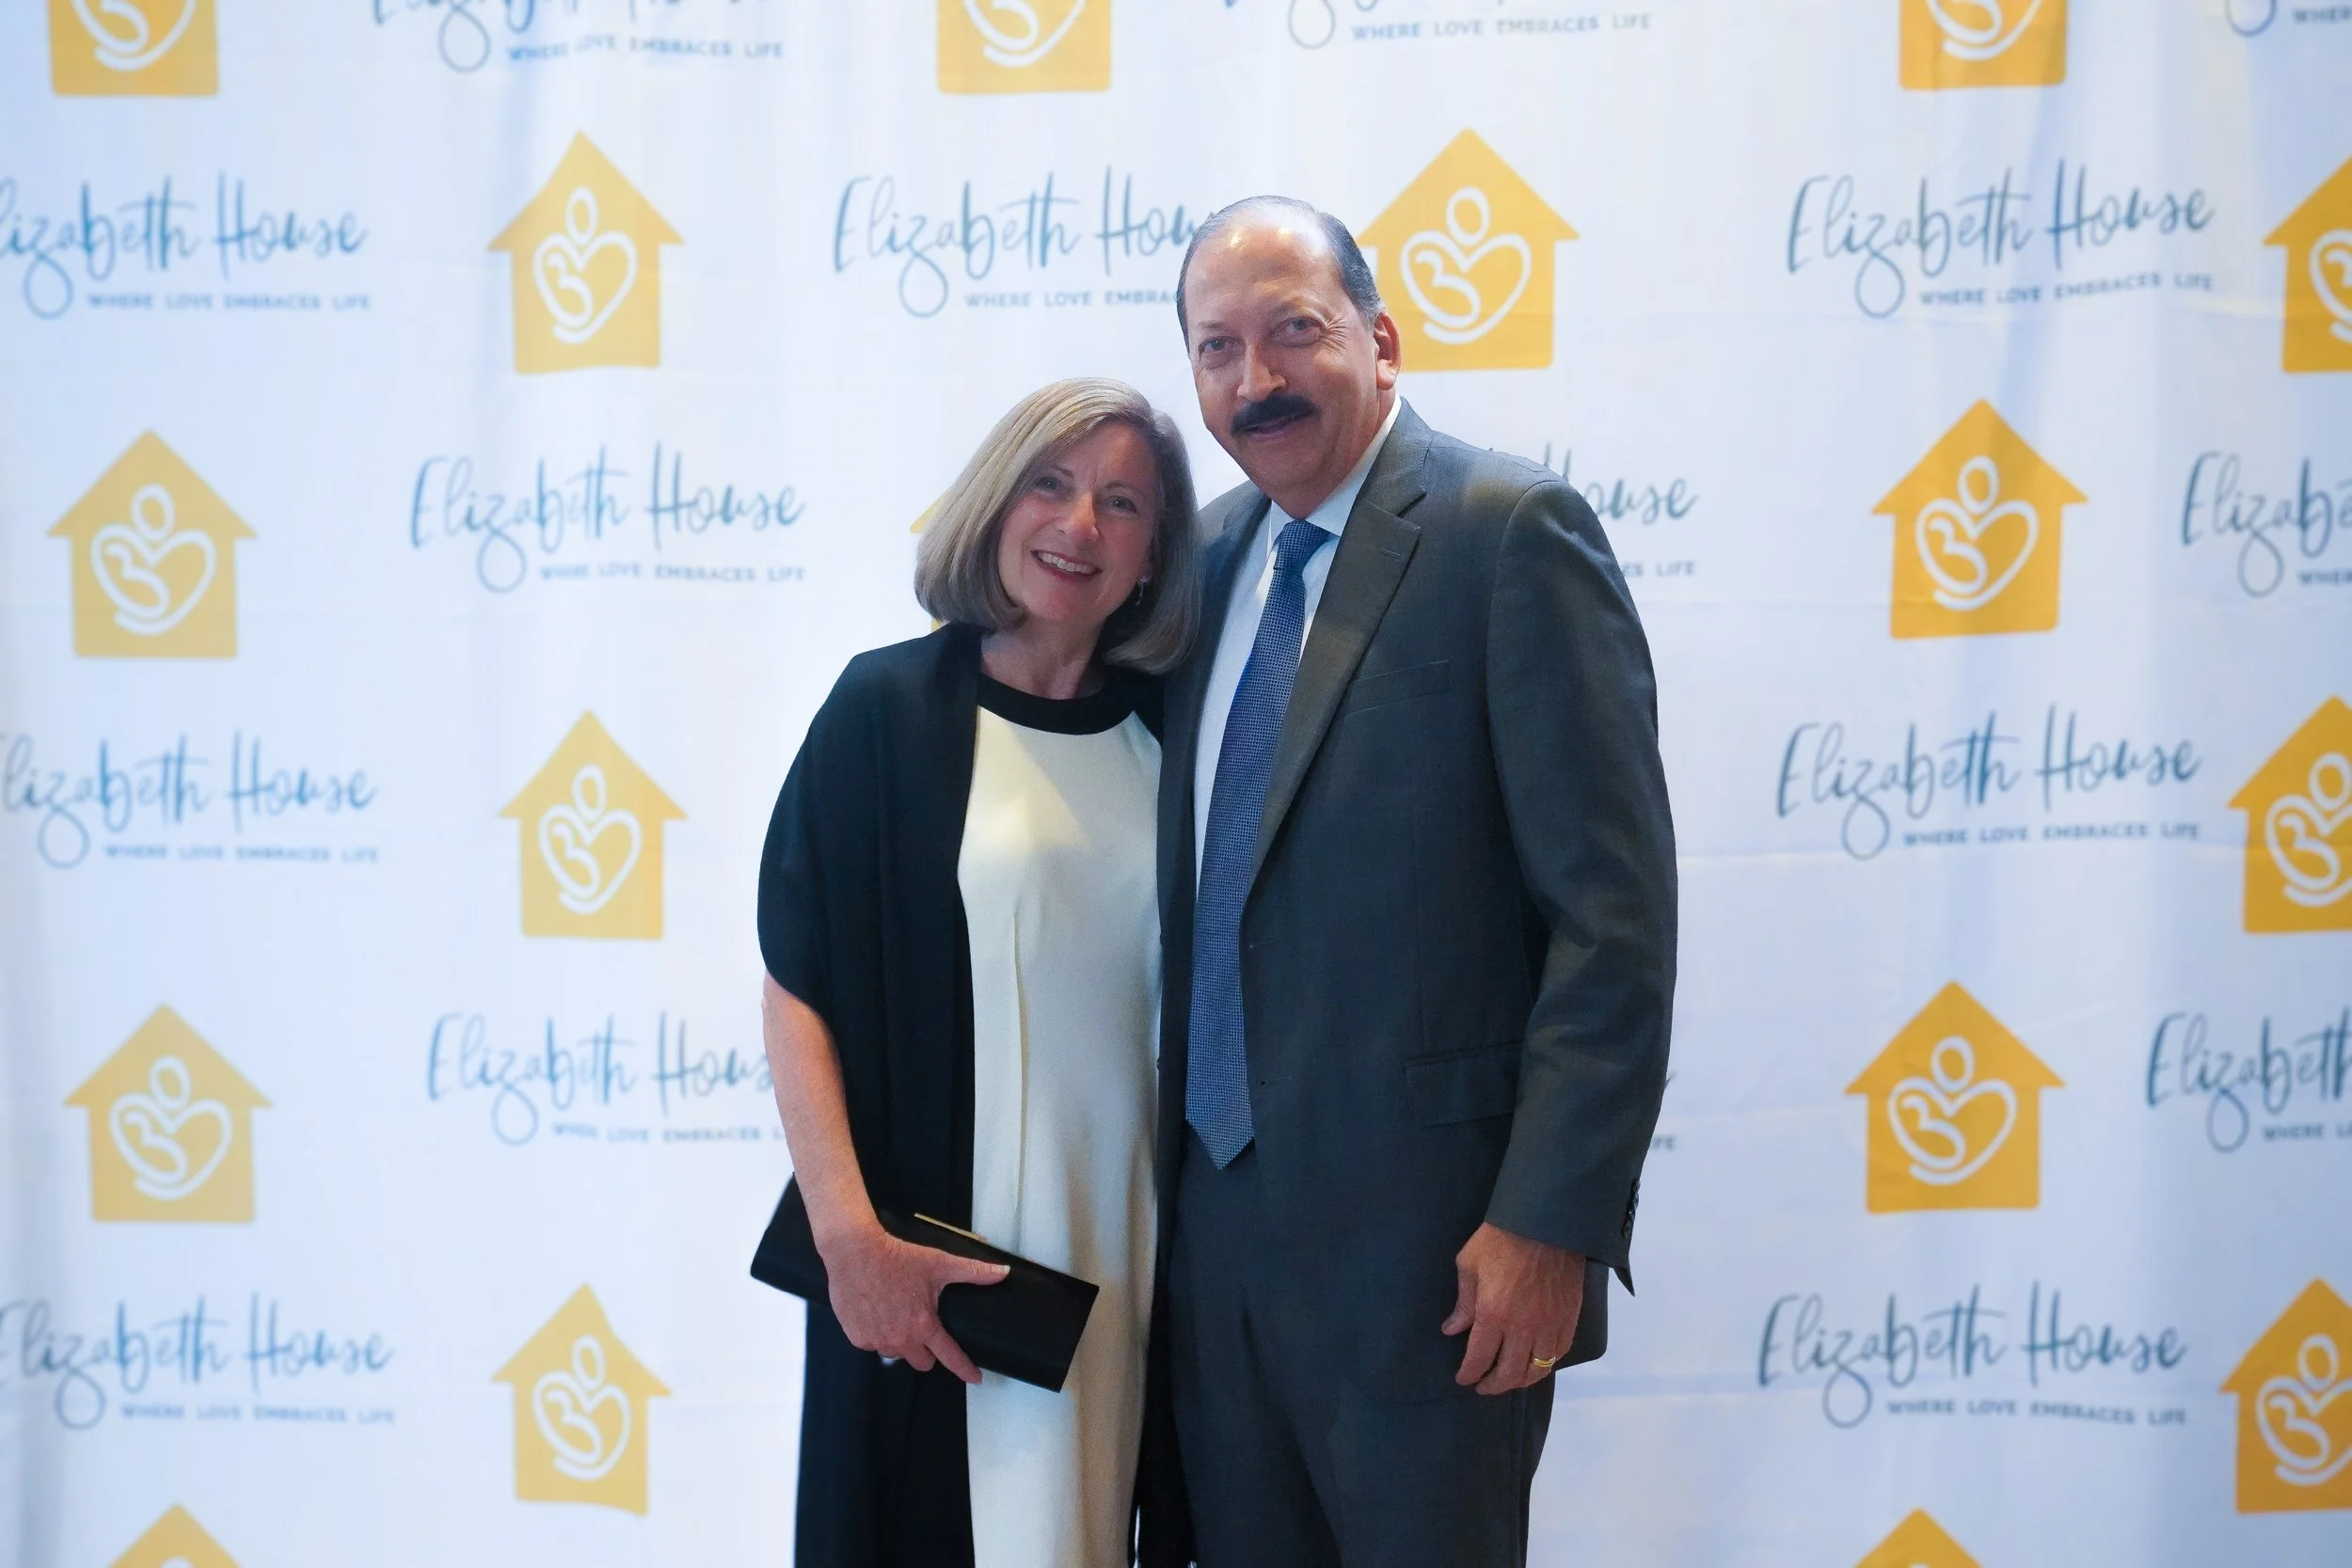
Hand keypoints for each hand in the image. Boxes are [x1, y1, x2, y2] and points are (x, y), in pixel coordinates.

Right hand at [820, 1222, 1008, 1383]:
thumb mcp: (939, 1263)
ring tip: (897, 1314)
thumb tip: (1004, 1272)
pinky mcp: (857, 1338)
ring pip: (896, 1353)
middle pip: (922, 1362)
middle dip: (926, 1350)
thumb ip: (974, 1272)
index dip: (965, 1369)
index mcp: (923, 1325)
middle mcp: (900, 1339)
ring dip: (900, 1341)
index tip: (975, 1378)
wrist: (855, 1252)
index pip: (950, 1357)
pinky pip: (873, 1344)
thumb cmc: (898, 1257)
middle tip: (922, 1327)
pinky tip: (877, 1313)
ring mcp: (877, 1341)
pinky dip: (878, 1334)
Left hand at [1441, 1222, 1584, 1394]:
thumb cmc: (1500, 1239)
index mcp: (1493, 1314)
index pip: (1479, 1358)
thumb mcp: (1470, 1264)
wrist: (1546, 1223)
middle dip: (1493, 1385)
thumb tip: (1452, 1329)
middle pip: (1509, 1373)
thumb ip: (1463, 1302)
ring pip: (1537, 1370)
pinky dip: (1546, 1365)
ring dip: (1520, 1381)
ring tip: (1508, 1380)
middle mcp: (1523, 1327)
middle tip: (1483, 1386)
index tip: (1463, 1379)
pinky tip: (1535, 1363)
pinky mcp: (1569, 1319)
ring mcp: (1549, 1325)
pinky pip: (1558, 1354)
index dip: (1469, 1373)